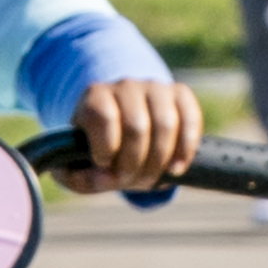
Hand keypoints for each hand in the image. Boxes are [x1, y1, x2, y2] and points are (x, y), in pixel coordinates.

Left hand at [56, 77, 202, 191]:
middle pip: (137, 127)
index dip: (105, 150)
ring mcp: (155, 88)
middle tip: (128, 181)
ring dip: (159, 162)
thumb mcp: (78, 163)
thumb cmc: (97, 148)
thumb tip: (99, 179)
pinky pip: (190, 119)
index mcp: (94, 96)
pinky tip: (175, 170)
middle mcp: (125, 86)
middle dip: (133, 164)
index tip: (103, 167)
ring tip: (150, 180)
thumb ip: (77, 176)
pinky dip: (185, 149)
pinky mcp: (180, 95)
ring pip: (165, 124)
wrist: (121, 127)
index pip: (103, 117)